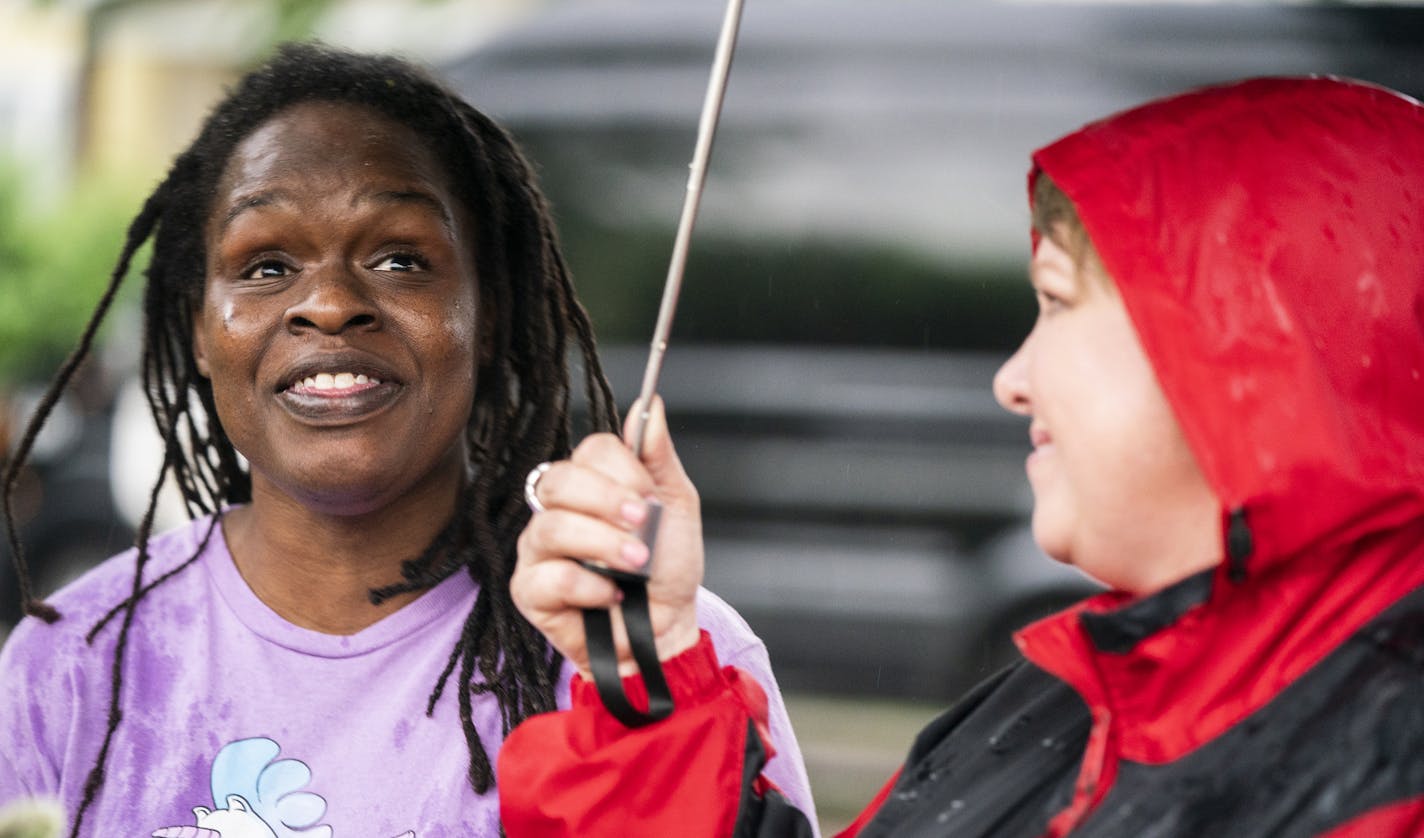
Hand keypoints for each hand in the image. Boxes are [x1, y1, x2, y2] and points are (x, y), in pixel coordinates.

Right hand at [513, 397, 703, 678]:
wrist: (665, 629)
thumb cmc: (667, 568)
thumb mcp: (675, 506)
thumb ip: (658, 456)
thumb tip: (648, 406)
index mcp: (592, 483)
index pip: (590, 451)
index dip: (623, 471)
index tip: (651, 499)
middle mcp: (558, 509)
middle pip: (559, 480)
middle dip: (606, 502)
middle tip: (643, 525)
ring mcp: (538, 549)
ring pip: (551, 527)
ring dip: (603, 545)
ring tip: (637, 565)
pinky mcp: (528, 590)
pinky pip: (547, 576)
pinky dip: (588, 586)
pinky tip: (612, 595)